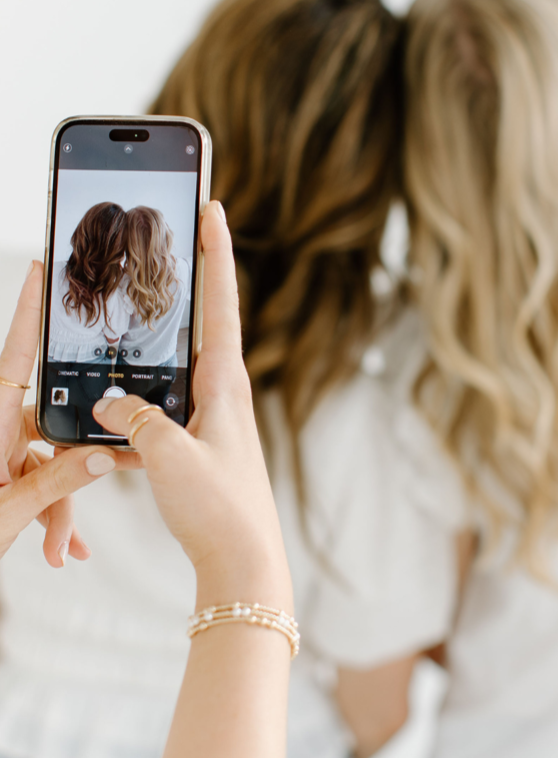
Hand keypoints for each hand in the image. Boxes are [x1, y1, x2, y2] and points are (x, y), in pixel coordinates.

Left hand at [0, 262, 135, 565]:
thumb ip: (58, 484)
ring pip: (54, 462)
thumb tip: (103, 457)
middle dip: (70, 477)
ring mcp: (5, 452)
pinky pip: (45, 481)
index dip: (30, 311)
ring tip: (58, 548)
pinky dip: (53, 515)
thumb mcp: (6, 513)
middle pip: (53, 428)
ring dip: (60, 509)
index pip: (16, 355)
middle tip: (81, 512)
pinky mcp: (11, 472)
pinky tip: (60, 547)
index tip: (41, 269)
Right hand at [93, 201, 292, 612]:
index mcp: (225, 383)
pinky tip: (103, 426)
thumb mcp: (169, 458)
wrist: (243, 562)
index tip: (212, 205)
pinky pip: (156, 415)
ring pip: (168, 373)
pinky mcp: (194, 444)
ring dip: (145, 359)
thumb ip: (134, 420)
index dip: (215, 251)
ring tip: (117, 337)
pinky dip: (132, 414)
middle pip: (197, 324)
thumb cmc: (220, 509)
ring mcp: (208, 418)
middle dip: (181, 285)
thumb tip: (107, 400)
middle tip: (162, 246)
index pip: (221, 300)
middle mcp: (221, 393)